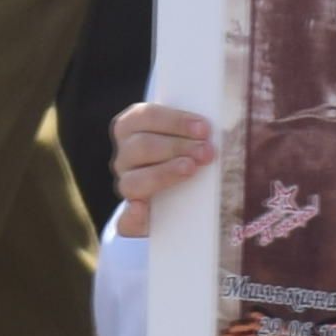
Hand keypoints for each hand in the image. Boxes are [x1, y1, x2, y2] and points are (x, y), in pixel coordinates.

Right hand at [110, 100, 216, 218]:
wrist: (174, 192)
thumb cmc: (184, 152)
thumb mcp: (184, 135)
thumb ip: (192, 129)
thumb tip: (211, 128)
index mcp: (131, 126)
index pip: (147, 116)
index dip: (175, 121)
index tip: (204, 128)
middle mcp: (124, 155)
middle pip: (142, 146)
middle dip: (178, 147)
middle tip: (206, 152)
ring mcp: (126, 185)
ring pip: (133, 180)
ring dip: (164, 173)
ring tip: (191, 169)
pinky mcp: (131, 217)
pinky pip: (126, 219)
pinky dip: (133, 215)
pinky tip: (142, 209)